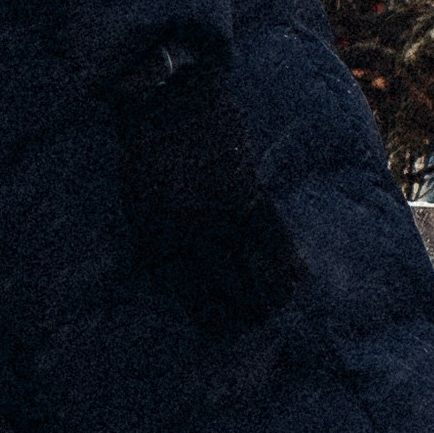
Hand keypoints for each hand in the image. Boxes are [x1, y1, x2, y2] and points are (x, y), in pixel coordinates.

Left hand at [106, 46, 296, 328]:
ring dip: (269, 292)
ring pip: (253, 265)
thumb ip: (158, 243)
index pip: (188, 291)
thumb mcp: (137, 202)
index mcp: (155, 235)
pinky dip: (285, 258)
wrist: (169, 98)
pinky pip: (272, 234)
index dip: (208, 315)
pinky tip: (296, 277)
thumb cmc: (148, 154)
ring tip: (277, 309)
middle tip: (255, 326)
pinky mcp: (246, 189)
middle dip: (242, 311)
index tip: (221, 334)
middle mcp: (189, 230)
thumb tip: (186, 285)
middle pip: (224, 284)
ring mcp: (220, 211)